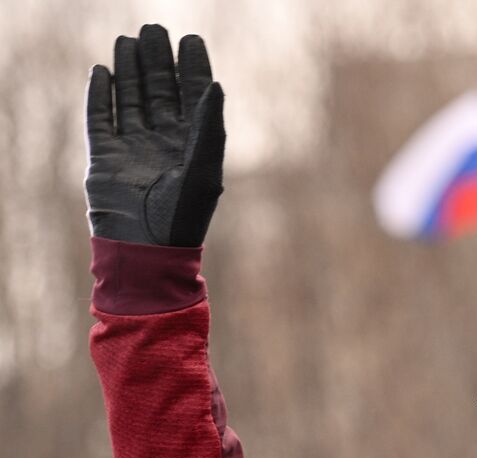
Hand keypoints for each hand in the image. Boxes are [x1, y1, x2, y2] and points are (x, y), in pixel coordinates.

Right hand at [86, 24, 224, 246]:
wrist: (145, 248)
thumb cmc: (182, 215)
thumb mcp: (203, 169)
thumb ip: (209, 127)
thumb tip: (216, 85)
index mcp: (193, 144)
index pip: (194, 97)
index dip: (192, 68)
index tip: (190, 39)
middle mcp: (165, 141)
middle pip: (160, 90)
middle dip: (158, 60)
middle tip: (155, 29)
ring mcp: (134, 147)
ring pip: (131, 98)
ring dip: (130, 70)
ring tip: (129, 40)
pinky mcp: (105, 156)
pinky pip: (101, 118)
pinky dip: (101, 95)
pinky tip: (102, 71)